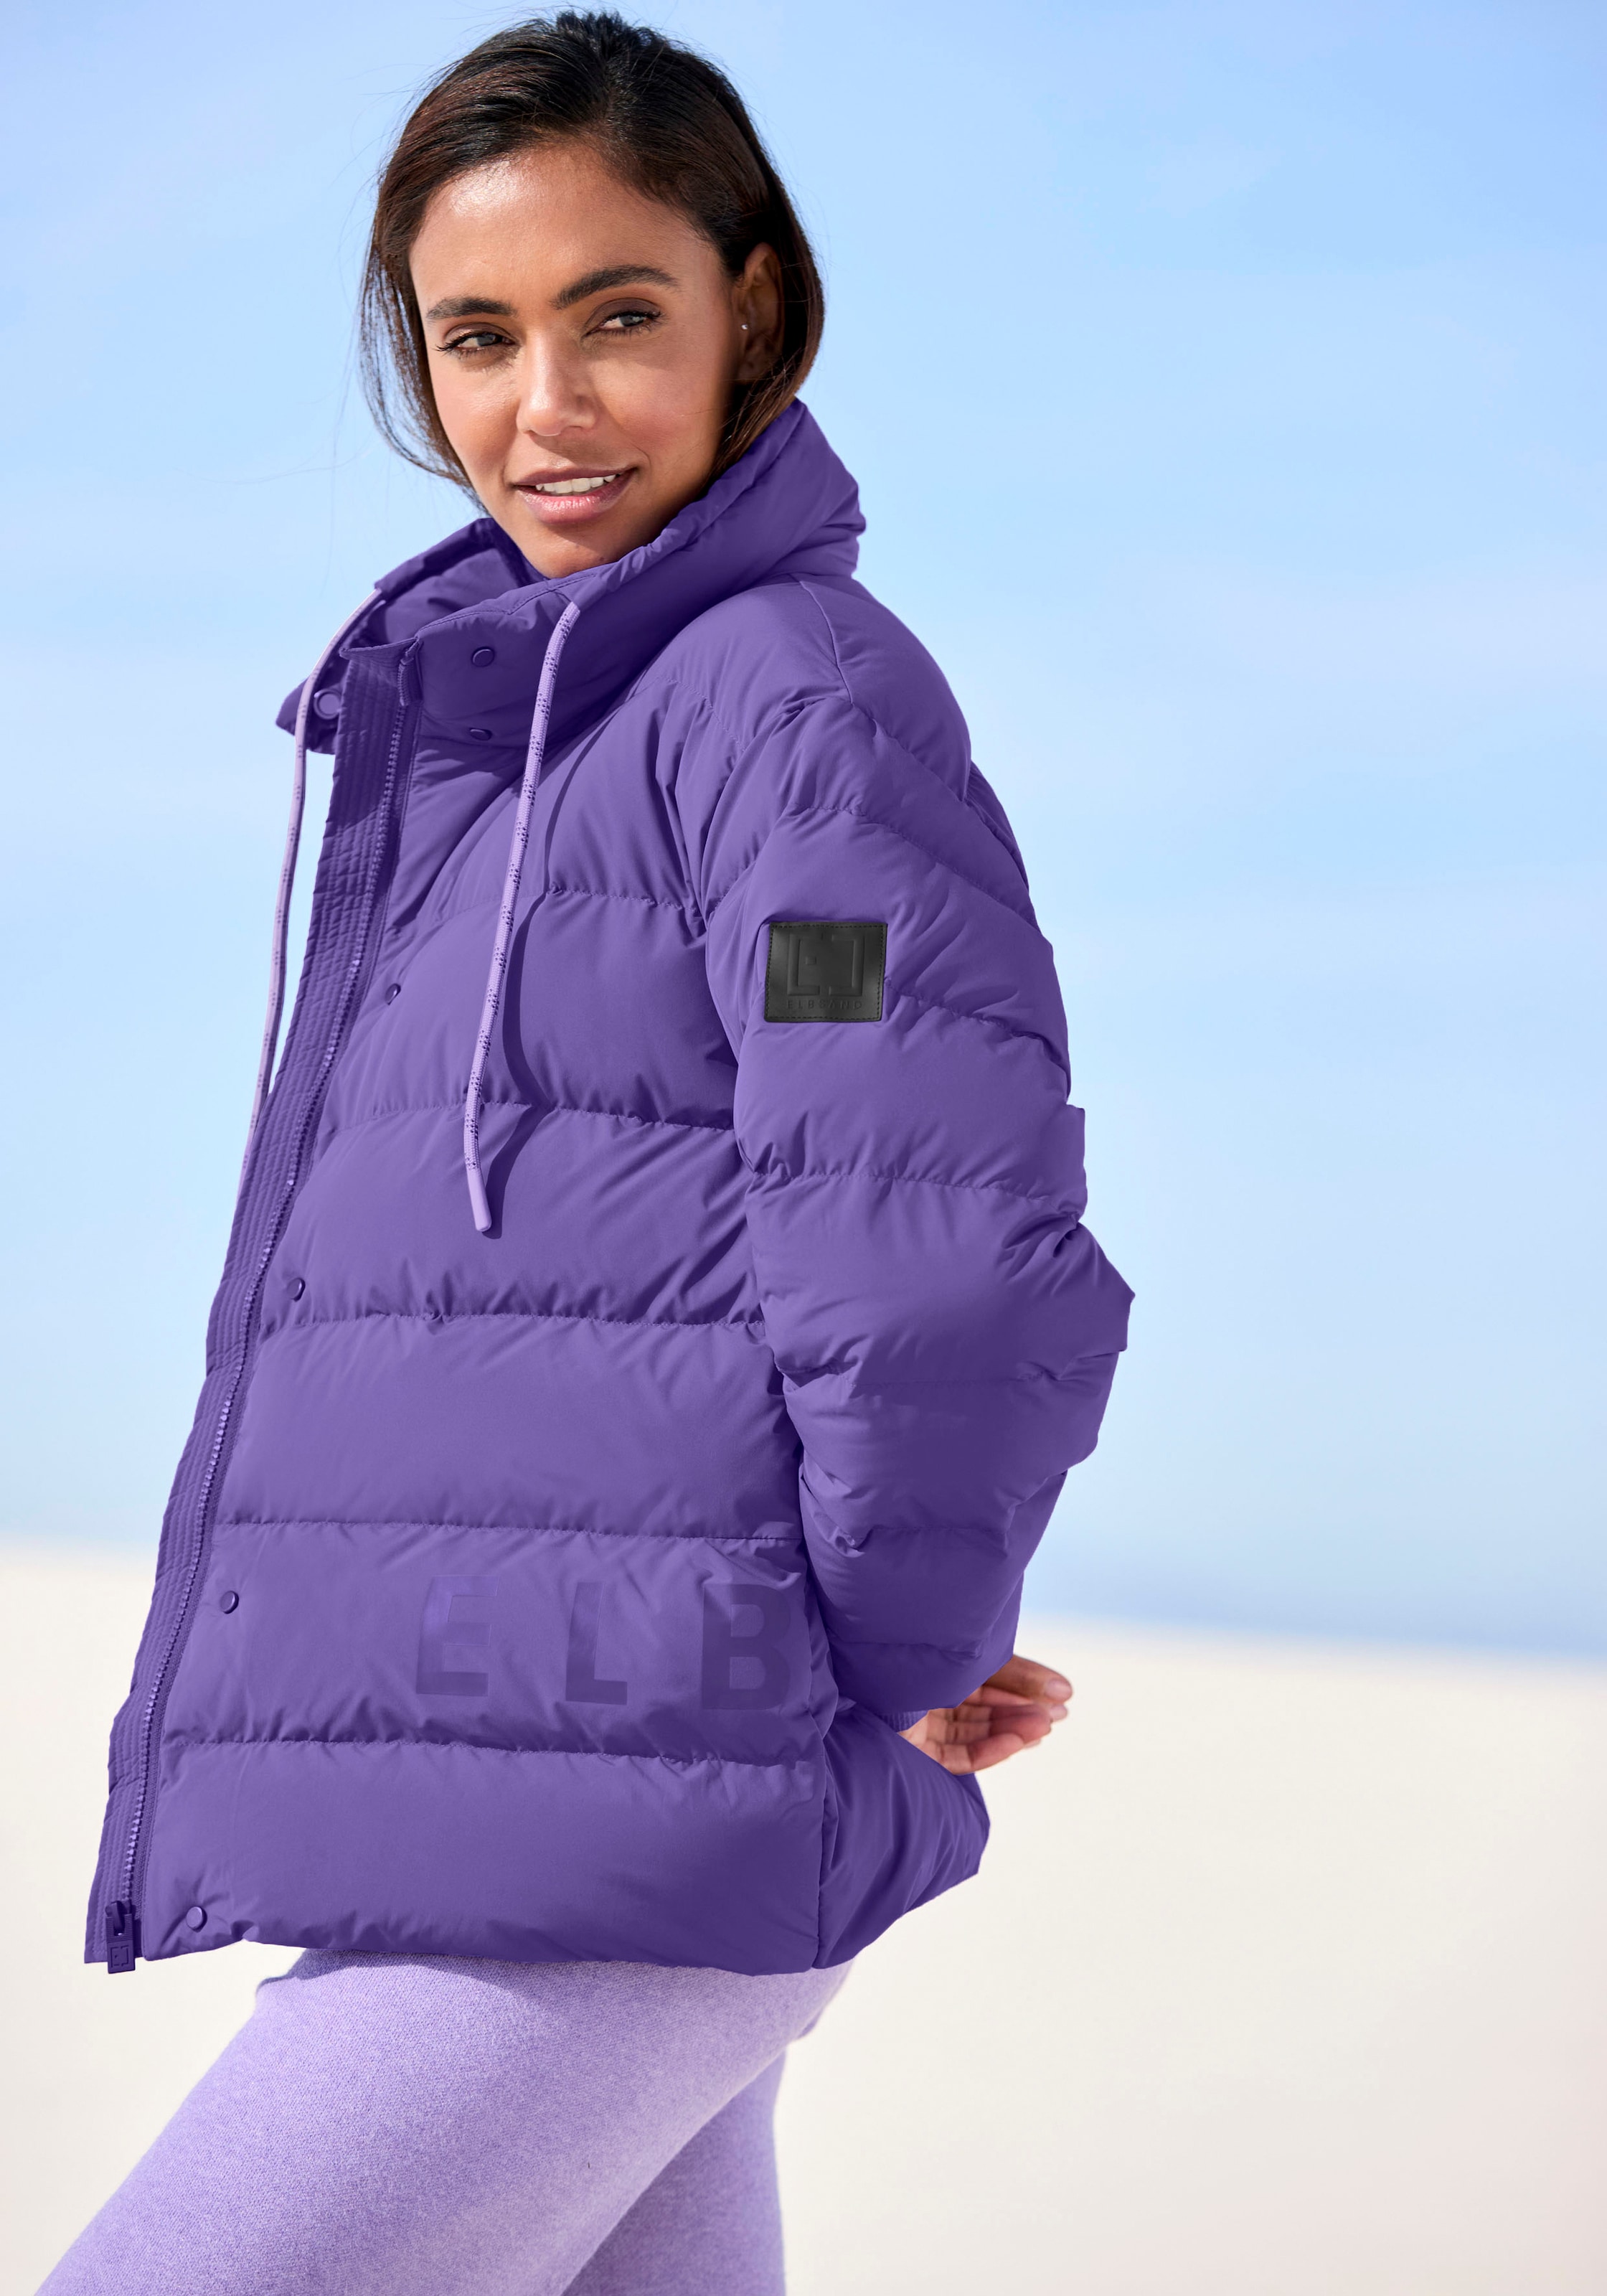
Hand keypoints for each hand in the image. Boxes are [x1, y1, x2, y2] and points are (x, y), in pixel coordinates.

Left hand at [899, 1653, 1072, 1774]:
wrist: (854, 1684)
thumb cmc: (906, 1656)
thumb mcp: (966, 1659)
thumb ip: (1010, 1671)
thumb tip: (1063, 1687)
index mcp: (932, 1659)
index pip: (987, 1673)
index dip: (1025, 1681)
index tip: (1062, 1690)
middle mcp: (923, 1689)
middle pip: (983, 1704)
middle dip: (1023, 1709)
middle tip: (1059, 1714)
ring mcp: (917, 1721)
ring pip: (974, 1731)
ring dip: (1013, 1729)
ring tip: (1045, 1727)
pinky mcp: (911, 1751)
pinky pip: (956, 1755)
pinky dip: (989, 1750)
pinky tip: (1018, 1742)